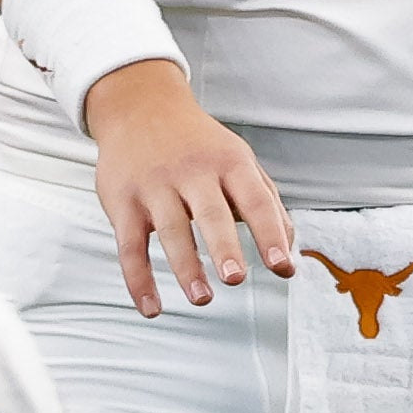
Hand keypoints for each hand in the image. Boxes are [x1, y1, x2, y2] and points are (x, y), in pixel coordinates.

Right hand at [88, 61, 291, 312]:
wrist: (140, 105)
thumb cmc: (198, 144)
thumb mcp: (238, 160)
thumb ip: (267, 203)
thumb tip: (289, 252)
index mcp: (228, 162)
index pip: (254, 199)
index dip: (270, 232)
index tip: (281, 265)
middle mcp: (192, 171)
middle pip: (210, 212)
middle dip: (223, 246)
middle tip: (236, 278)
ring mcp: (155, 185)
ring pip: (170, 230)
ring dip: (185, 267)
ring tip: (202, 297)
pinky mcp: (123, 202)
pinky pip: (130, 246)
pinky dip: (138, 280)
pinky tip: (152, 307)